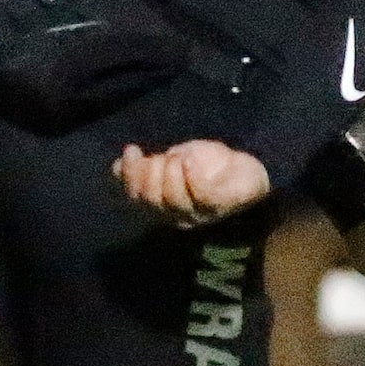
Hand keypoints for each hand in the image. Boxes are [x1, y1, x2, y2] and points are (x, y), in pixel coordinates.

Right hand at [113, 140, 271, 227]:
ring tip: (180, 156)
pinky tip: (190, 160)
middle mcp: (179, 216)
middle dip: (151, 172)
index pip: (136, 198)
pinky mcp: (221, 204)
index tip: (132, 149)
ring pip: (174, 199)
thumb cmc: (208, 166)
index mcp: (163, 206)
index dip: (130, 175)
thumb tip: (116, 167)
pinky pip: (201, 194)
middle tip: (165, 155)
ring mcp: (201, 214)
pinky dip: (192, 175)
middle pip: (152, 200)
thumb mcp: (173, 160)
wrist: (248, 167)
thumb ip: (147, 166)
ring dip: (172, 172)